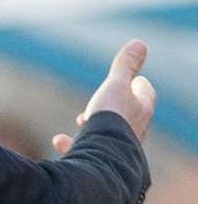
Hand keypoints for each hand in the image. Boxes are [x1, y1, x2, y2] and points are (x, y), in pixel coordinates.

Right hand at [52, 39, 154, 153]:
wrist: (101, 158)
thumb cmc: (111, 119)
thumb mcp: (115, 85)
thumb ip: (125, 66)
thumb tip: (139, 43)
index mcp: (141, 109)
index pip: (145, 91)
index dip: (138, 84)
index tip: (133, 79)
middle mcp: (134, 128)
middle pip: (129, 113)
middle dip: (114, 104)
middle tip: (103, 98)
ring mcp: (118, 146)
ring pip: (108, 131)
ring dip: (94, 123)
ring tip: (81, 120)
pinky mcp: (102, 160)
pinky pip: (88, 149)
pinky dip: (74, 143)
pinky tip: (59, 140)